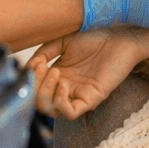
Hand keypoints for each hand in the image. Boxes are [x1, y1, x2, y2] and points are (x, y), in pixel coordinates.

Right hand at [30, 29, 148, 118]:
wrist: (120, 35)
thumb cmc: (96, 36)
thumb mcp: (63, 41)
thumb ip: (44, 53)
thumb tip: (28, 67)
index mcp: (58, 76)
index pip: (35, 89)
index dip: (30, 79)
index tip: (36, 62)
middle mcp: (66, 88)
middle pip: (40, 103)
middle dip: (36, 86)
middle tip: (43, 67)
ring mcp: (78, 94)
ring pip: (52, 111)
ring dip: (46, 93)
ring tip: (55, 71)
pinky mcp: (92, 98)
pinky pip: (71, 112)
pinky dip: (61, 102)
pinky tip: (64, 84)